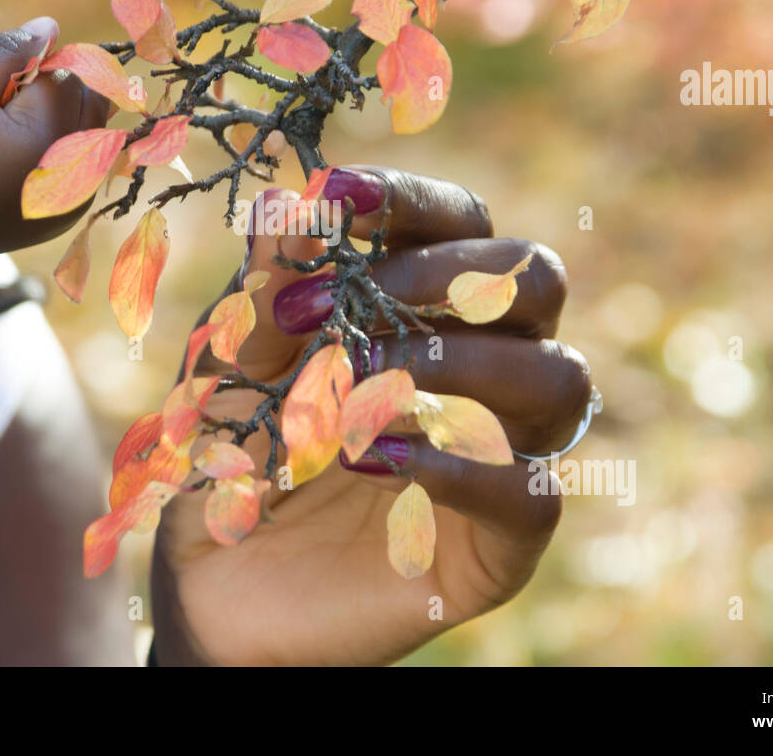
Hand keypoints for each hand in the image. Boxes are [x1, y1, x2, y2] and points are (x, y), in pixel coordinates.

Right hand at [0, 17, 110, 268]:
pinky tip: (28, 157)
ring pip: (98, 128)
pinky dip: (70, 149)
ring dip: (69, 118)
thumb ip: (7, 51)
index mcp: (47, 135)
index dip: (35, 70)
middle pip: (94, 99)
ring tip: (19, 131)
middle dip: (60, 91)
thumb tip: (52, 27)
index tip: (1, 90)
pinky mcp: (75, 209)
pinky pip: (91, 160)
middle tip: (10, 108)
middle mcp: (75, 167)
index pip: (68, 74)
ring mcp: (80, 193)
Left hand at [151, 167, 592, 665]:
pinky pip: (531, 495)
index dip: (412, 200)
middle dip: (443, 276)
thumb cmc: (233, 449)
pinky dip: (457, 467)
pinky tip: (370, 461)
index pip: (465, 224)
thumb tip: (287, 203)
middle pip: (537, 281)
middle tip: (344, 309)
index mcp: (429, 310)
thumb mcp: (235, 360)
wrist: (213, 580)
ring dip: (457, 364)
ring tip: (358, 382)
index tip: (336, 192)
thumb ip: (266, 289)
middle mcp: (483, 370)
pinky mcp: (497, 546)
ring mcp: (500, 455)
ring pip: (559, 380)